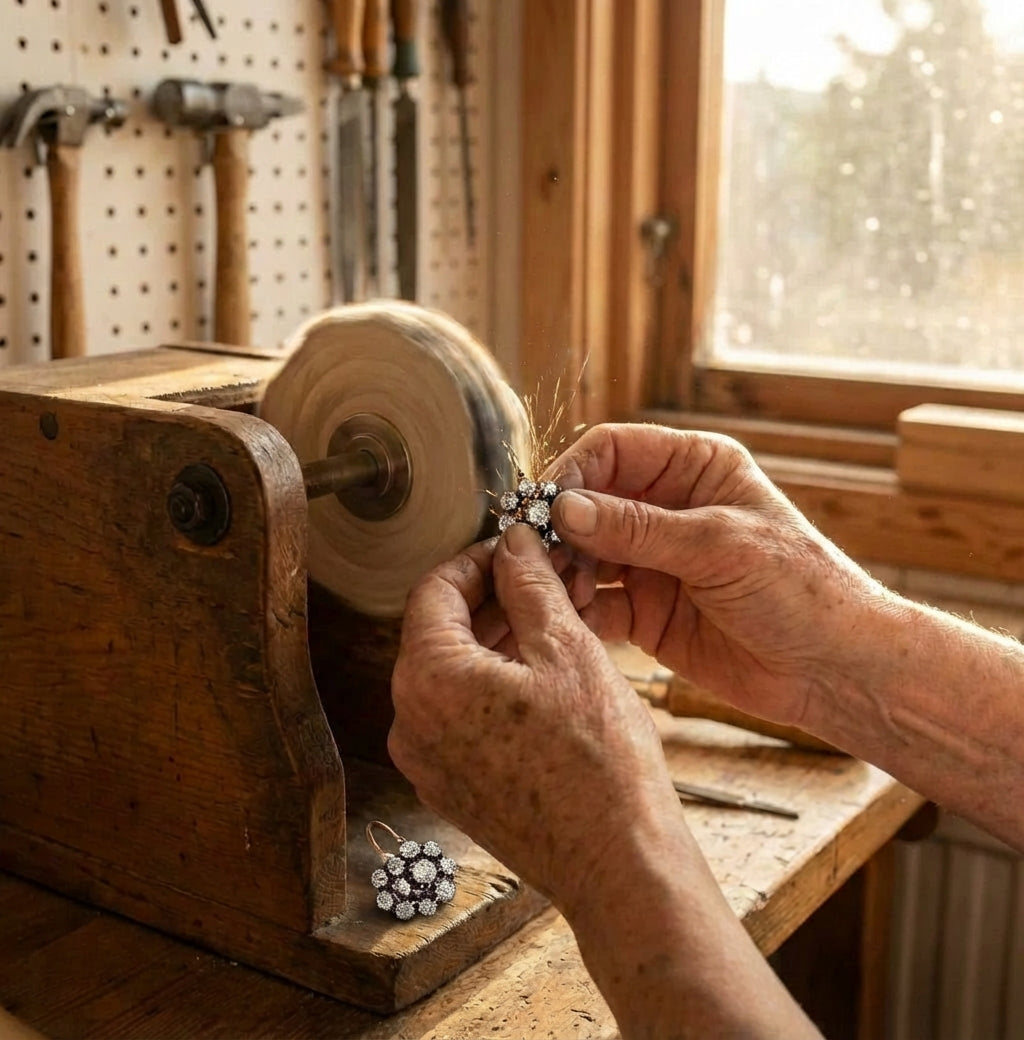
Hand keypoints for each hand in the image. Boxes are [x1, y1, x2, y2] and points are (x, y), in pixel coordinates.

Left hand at [388, 523, 681, 910]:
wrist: (618, 864)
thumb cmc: (598, 762)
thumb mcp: (567, 649)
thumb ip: (530, 585)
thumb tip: (513, 543)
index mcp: (428, 680)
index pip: (433, 590)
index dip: (476, 559)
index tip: (514, 549)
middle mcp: (410, 723)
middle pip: (439, 633)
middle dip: (490, 599)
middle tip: (542, 580)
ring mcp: (428, 762)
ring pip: (453, 676)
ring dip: (495, 642)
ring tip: (551, 622)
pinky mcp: (452, 788)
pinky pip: (461, 717)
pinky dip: (493, 686)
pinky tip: (541, 675)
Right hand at [546, 423, 886, 729]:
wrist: (834, 669)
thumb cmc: (801, 590)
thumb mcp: (720, 547)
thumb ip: (638, 528)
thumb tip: (563, 507)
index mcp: (694, 469)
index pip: (612, 450)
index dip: (573, 472)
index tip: (545, 506)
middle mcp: (666, 509)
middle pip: (588, 503)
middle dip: (558, 529)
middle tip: (533, 557)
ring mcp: (652, 562)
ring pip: (583, 554)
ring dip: (561, 572)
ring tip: (552, 594)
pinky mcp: (644, 612)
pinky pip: (595, 604)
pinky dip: (575, 611)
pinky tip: (565, 621)